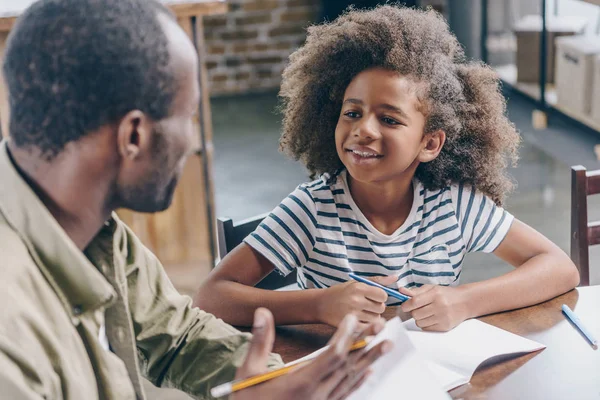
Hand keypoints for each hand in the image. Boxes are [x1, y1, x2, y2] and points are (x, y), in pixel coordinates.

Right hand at [232, 308, 390, 399]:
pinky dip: (359, 382)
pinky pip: (346, 394)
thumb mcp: (249, 372)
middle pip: (347, 365)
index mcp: (300, 383)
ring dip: (369, 360)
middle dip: (365, 342)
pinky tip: (369, 373)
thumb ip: (260, 341)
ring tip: (386, 344)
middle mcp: (316, 395)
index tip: (352, 318)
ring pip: (351, 379)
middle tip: (380, 324)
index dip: (345, 336)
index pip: (331, 356)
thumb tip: (263, 312)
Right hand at [317, 275, 397, 328]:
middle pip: (381, 308)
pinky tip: (360, 320)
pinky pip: (369, 328)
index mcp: (359, 288)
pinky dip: (367, 326)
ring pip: (376, 319)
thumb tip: (395, 277)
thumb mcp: (356, 283)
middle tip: (367, 306)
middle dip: (377, 308)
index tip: (374, 298)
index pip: (383, 295)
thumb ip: (377, 281)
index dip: (380, 297)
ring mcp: (353, 314)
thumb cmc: (341, 293)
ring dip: (372, 317)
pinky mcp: (350, 326)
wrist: (321, 304)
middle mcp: (356, 300)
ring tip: (362, 313)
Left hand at [399, 285, 469, 331]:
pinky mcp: (445, 327)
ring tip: (426, 313)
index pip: (415, 302)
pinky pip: (426, 328)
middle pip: (416, 314)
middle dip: (413, 312)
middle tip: (418, 308)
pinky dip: (426, 324)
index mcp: (436, 294)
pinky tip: (432, 318)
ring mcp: (443, 318)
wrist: (465, 302)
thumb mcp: (432, 288)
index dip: (406, 305)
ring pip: (419, 323)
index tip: (405, 306)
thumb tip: (401, 291)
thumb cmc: (446, 294)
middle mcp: (440, 306)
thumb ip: (416, 291)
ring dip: (419, 318)